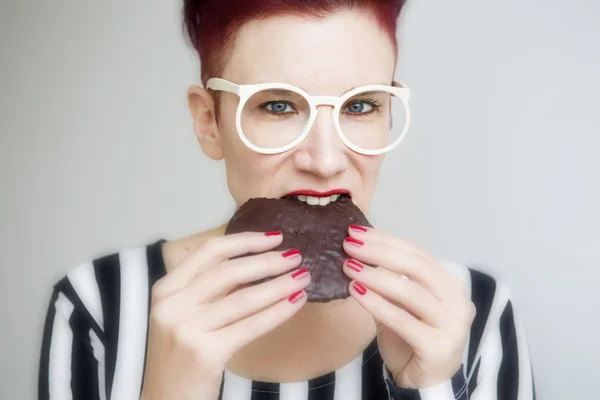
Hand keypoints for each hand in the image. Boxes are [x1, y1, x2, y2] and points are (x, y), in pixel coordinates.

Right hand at [141, 231, 309, 399]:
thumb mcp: (184, 314)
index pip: (209, 252)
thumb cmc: (181, 355)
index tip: (274, 238)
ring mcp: (186, 329)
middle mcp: (172, 305)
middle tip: (296, 257)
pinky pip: (250, 325)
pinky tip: (295, 302)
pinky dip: (277, 311)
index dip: (245, 241)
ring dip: (278, 284)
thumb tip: (259, 264)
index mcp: (166, 289)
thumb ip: (210, 290)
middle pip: (228, 271)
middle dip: (267, 261)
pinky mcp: (204, 352)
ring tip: (302, 277)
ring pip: (243, 298)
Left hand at [341, 225, 474, 388]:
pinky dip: (378, 304)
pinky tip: (356, 293)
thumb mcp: (400, 304)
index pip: (417, 253)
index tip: (356, 232)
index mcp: (449, 284)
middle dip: (380, 252)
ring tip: (348, 267)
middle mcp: (457, 301)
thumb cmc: (410, 338)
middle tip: (349, 245)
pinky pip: (403, 320)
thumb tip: (357, 248)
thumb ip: (389, 279)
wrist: (423, 382)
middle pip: (417, 267)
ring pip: (411, 292)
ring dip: (376, 276)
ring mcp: (452, 325)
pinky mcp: (439, 347)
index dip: (386, 240)